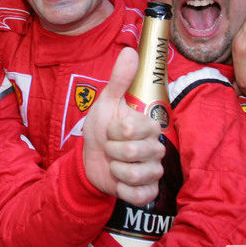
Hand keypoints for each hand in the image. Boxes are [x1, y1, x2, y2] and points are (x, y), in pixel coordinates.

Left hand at [82, 48, 164, 206]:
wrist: (89, 159)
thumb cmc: (101, 128)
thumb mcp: (106, 101)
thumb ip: (119, 79)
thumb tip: (131, 51)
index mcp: (149, 126)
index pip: (132, 128)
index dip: (115, 130)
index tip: (111, 129)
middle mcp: (156, 149)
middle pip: (133, 152)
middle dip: (111, 150)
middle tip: (110, 147)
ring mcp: (154, 172)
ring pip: (135, 174)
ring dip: (115, 169)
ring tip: (114, 163)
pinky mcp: (147, 193)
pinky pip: (138, 195)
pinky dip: (122, 189)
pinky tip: (119, 181)